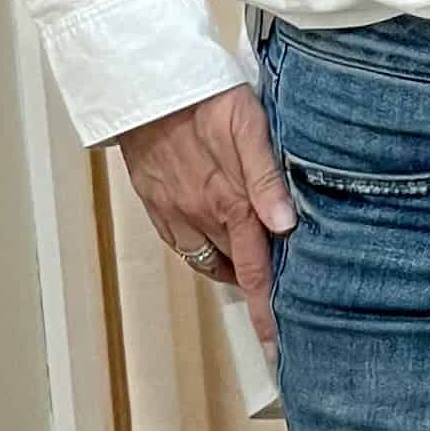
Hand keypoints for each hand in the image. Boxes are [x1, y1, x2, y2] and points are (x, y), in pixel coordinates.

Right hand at [118, 86, 290, 353]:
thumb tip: (285, 225)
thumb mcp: (249, 124)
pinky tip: (219, 245)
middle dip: (256, 292)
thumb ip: (267, 176)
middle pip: (236, 269)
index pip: (256, 271)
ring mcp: (174, 212)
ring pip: (209, 260)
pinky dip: (204, 252)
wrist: (143, 82)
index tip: (276, 348)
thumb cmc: (204, 95)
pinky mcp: (155, 202)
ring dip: (232, 271)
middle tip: (280, 307)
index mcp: (230, 202)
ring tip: (253, 274)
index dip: (266, 312)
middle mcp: (200, 216)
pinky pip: (182, 243)